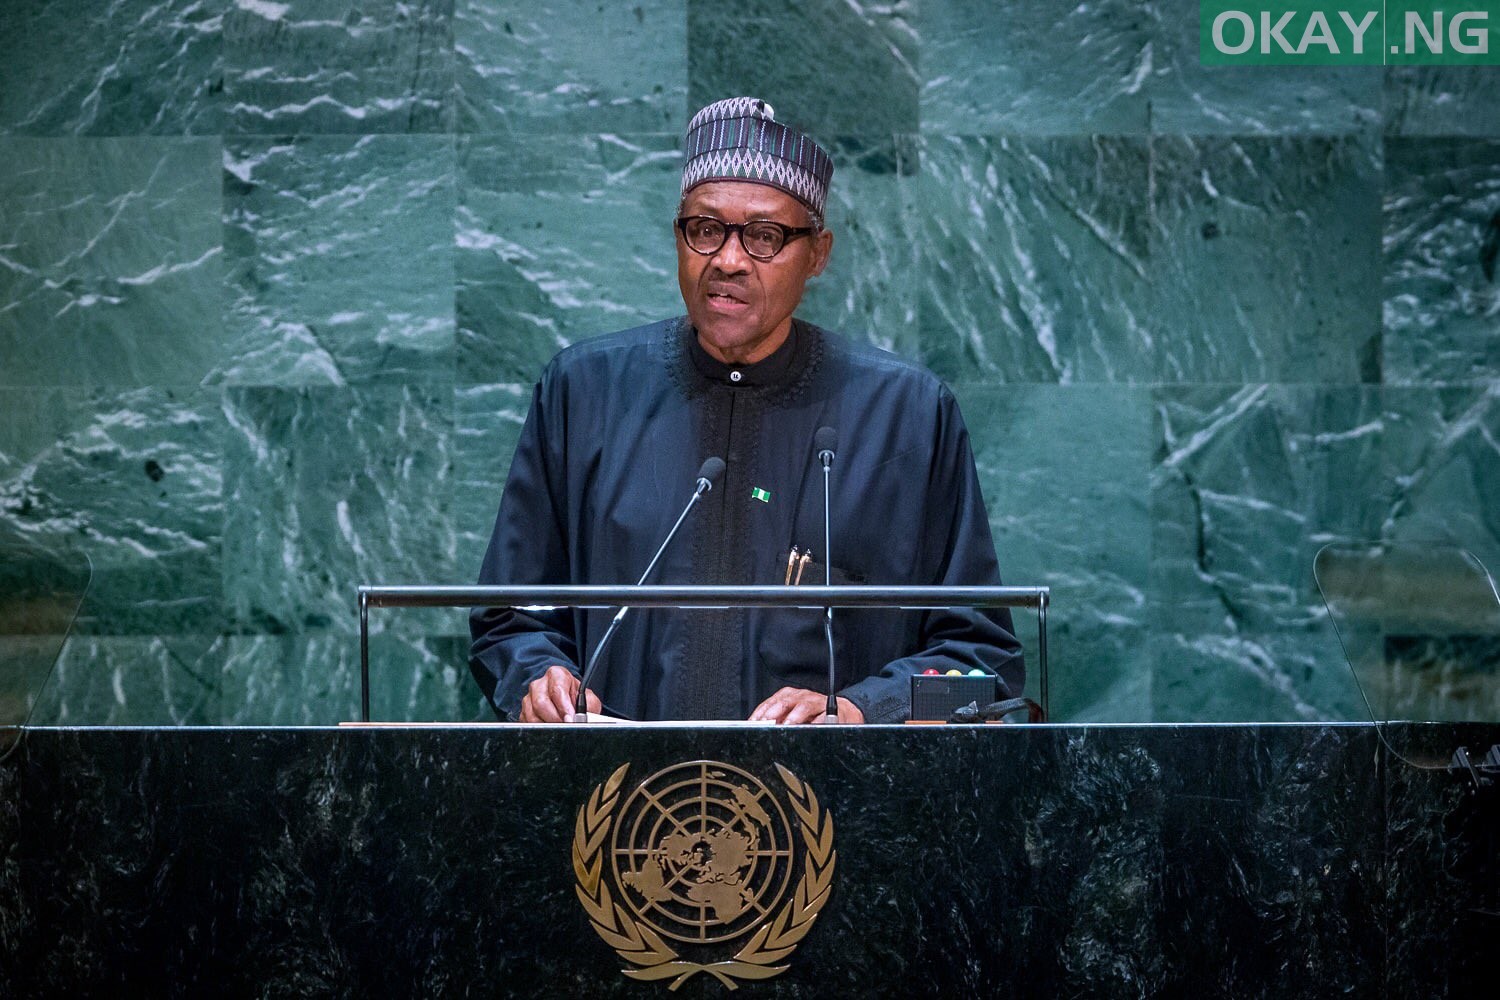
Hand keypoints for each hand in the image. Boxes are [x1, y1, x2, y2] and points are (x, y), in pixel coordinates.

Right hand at [519, 665, 601, 722]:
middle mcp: (539, 684)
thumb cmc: (577, 699)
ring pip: (532, 716)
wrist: (568, 702)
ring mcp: (529, 698)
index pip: (557, 689)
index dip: (564, 707)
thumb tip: (583, 718)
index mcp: (556, 674)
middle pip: (541, 703)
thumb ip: (588, 706)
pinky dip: (540, 730)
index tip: (571, 718)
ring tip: (560, 727)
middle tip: (565, 726)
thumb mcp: (588, 699)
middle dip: (555, 718)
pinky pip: (528, 724)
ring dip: (548, 725)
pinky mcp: (523, 712)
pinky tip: (550, 728)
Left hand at [749, 688, 864, 724]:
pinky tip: (810, 729)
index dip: (760, 713)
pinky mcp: (830, 710)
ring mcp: (816, 701)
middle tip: (766, 724)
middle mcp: (802, 696)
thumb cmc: (816, 715)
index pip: (771, 702)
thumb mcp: (794, 716)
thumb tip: (760, 730)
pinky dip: (816, 722)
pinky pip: (822, 716)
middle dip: (773, 714)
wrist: (845, 711)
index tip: (753, 723)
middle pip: (784, 702)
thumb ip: (779, 721)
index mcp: (790, 696)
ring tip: (786, 727)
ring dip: (793, 717)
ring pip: (803, 706)